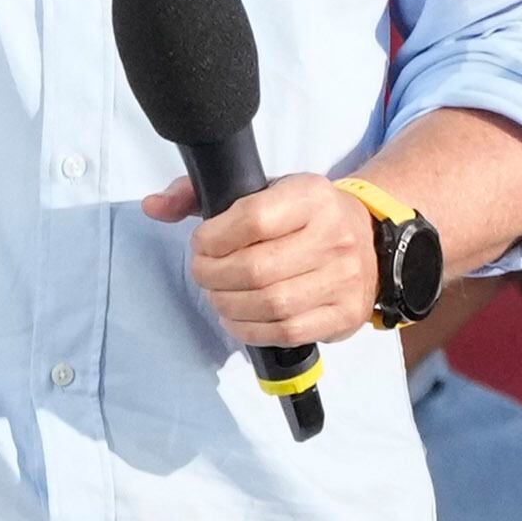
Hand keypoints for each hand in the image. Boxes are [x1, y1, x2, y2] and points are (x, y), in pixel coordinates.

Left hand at [142, 173, 378, 348]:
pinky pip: (287, 332)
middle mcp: (334, 236)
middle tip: (202, 274)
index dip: (214, 238)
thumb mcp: (259, 189)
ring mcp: (344, 279)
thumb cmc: (300, 215)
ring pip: (271, 304)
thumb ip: (198, 192)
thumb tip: (152, 206)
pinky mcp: (345, 314)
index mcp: (311, 196)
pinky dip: (250, 330)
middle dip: (213, 276)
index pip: (253, 219)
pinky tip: (237, 317)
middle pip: (257, 269)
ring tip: (217, 295)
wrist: (368, 239)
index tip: (201, 244)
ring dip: (228, 305)